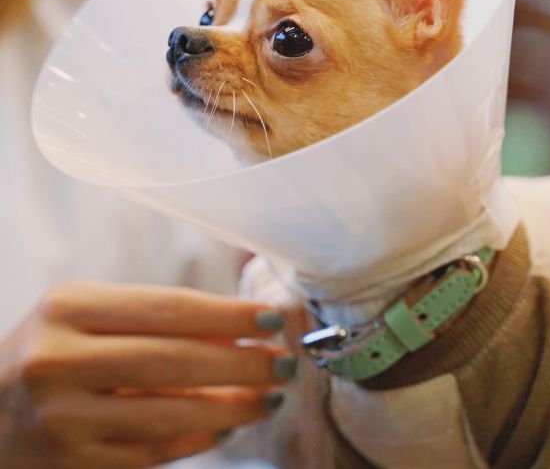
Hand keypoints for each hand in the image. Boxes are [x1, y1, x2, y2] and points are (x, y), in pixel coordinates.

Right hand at [0, 282, 294, 468]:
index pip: (168, 307)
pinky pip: (153, 452)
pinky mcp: (74, 465)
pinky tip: (229, 424)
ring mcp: (63, 419)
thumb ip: (158, 318)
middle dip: (242, 362)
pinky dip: (200, 439)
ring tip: (270, 395)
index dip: (229, 313)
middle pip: (174, 360)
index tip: (272, 318)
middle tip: (284, 362)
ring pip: (170, 413)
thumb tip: (240, 325)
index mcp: (68, 307)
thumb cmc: (54, 348)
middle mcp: (59, 360)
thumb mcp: (93, 315)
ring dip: (232, 405)